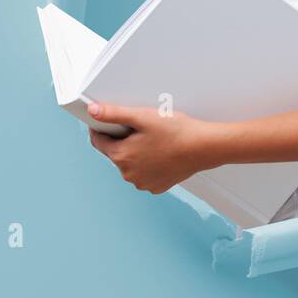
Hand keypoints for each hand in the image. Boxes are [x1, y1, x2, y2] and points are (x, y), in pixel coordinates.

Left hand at [86, 102, 218, 194]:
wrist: (203, 147)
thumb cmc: (176, 131)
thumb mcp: (142, 117)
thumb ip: (114, 114)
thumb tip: (93, 111)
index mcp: (121, 156)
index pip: (98, 142)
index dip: (101, 128)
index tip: (110, 121)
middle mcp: (128, 174)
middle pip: (115, 153)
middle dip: (123, 140)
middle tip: (141, 128)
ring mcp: (142, 183)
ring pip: (130, 164)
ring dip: (136, 153)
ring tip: (154, 140)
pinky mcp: (156, 186)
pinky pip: (144, 173)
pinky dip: (148, 164)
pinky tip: (161, 153)